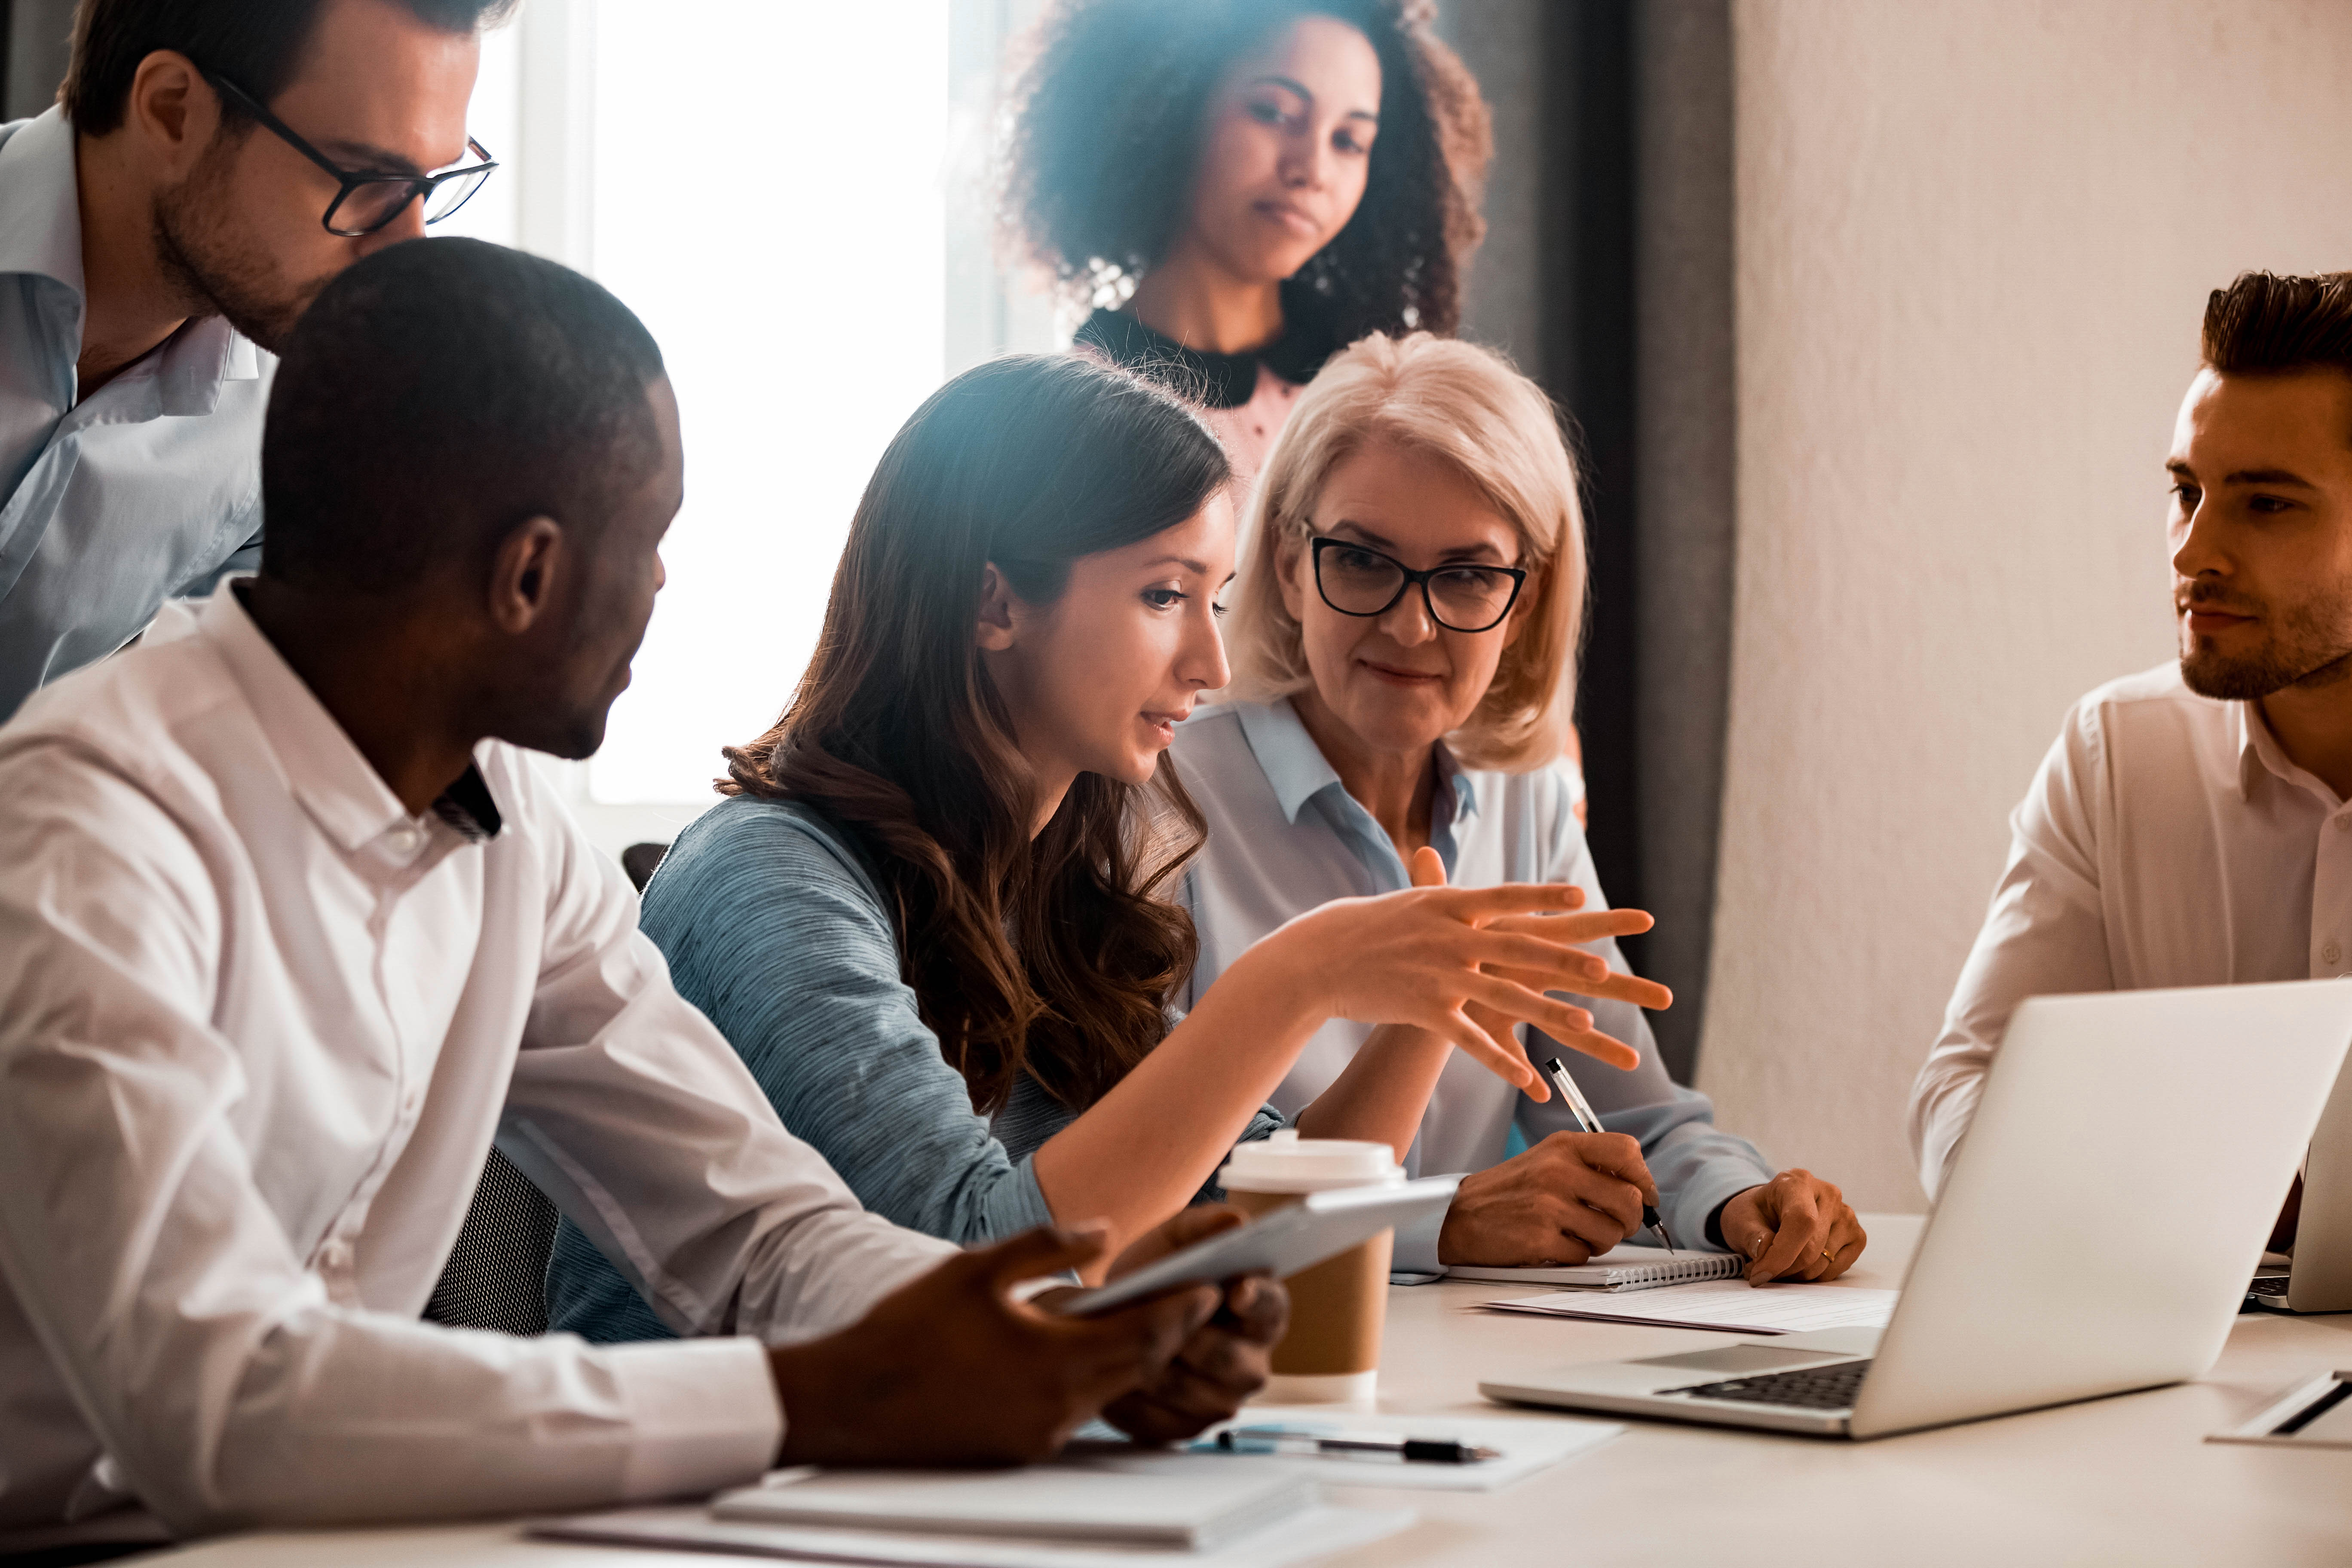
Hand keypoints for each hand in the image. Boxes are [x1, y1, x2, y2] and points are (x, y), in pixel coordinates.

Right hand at [768, 1224, 1216, 1465]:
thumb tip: (1103, 1231)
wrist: (850, 1402)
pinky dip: (1093, 1382)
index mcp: (1053, 1360)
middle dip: (1171, 1332)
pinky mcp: (1020, 1451)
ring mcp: (1040, 1437)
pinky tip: (1085, 1355)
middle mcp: (1057, 1408)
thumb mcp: (977, 1269)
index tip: (1212, 1284)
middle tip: (1198, 1300)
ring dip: (1133, 1359)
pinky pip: (1076, 1413)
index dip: (1184, 1308)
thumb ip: (1046, 1245)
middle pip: (1139, 1368)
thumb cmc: (908, 1329)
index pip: (1146, 1334)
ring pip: (1110, 1393)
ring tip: (1149, 1322)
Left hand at [1094, 1207, 1289, 1443]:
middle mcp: (1252, 1363)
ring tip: (1120, 1340)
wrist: (1118, 1316)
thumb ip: (1204, 1226)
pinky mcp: (1183, 1429)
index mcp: (1262, 1312)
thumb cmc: (1157, 1274)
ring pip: (1188, 1391)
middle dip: (1188, 1335)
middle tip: (1151, 1315)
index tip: (1234, 1290)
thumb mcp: (1175, 1240)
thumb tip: (1235, 1222)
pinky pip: (1158, 1420)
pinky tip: (1111, 1374)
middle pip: (1229, 1359)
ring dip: (1152, 1364)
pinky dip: (1131, 1397)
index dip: (1255, 1300)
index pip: (1271, 1308)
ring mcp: (1220, 1401)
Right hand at [1273, 847, 1655, 1089]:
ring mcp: (1438, 974)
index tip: (1581, 900)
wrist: (1319, 957)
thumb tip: (1456, 868)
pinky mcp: (1425, 1009)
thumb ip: (1440, 889)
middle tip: (1604, 969)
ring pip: (1503, 996)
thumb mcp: (1409, 901)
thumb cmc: (1365, 926)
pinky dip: (1500, 1061)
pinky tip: (1528, 1079)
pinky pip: (1470, 1040)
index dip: (1544, 899)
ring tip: (1585, 1024)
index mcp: (1448, 903)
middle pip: (1517, 948)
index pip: (1506, 898)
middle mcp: (1448, 936)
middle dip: (1563, 961)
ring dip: (1547, 1012)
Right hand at [1435, 1132, 1660, 1265]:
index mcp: (1564, 1146)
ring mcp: (1549, 1205)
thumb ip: (1589, 1165)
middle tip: (1617, 1225)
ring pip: (1611, 1232)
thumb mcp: (1546, 1160)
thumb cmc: (1508, 1190)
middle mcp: (1558, 1170)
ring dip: (1602, 1241)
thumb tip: (1640, 1189)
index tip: (1643, 1194)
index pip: (1627, 1151)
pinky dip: (1575, 1255)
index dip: (1644, 1178)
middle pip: (1630, 1199)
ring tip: (1579, 1234)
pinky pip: (1583, 1255)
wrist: (1458, 1215)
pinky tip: (1555, 1244)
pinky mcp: (1540, 1238)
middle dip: (1631, 1220)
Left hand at [1719, 1170, 1866, 1284]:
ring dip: (1794, 1275)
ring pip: (1823, 1264)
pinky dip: (1813, 1276)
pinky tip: (1796, 1264)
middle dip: (1782, 1269)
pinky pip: (1835, 1270)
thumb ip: (1751, 1235)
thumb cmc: (1757, 1214)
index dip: (1782, 1254)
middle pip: (1812, 1249)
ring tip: (1774, 1264)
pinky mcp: (1856, 1236)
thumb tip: (1764, 1251)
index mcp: (1798, 1182)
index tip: (1760, 1274)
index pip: (1801, 1221)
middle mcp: (1829, 1195)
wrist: (1771, 1212)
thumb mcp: (1741, 1219)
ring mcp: (1847, 1216)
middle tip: (1760, 1272)